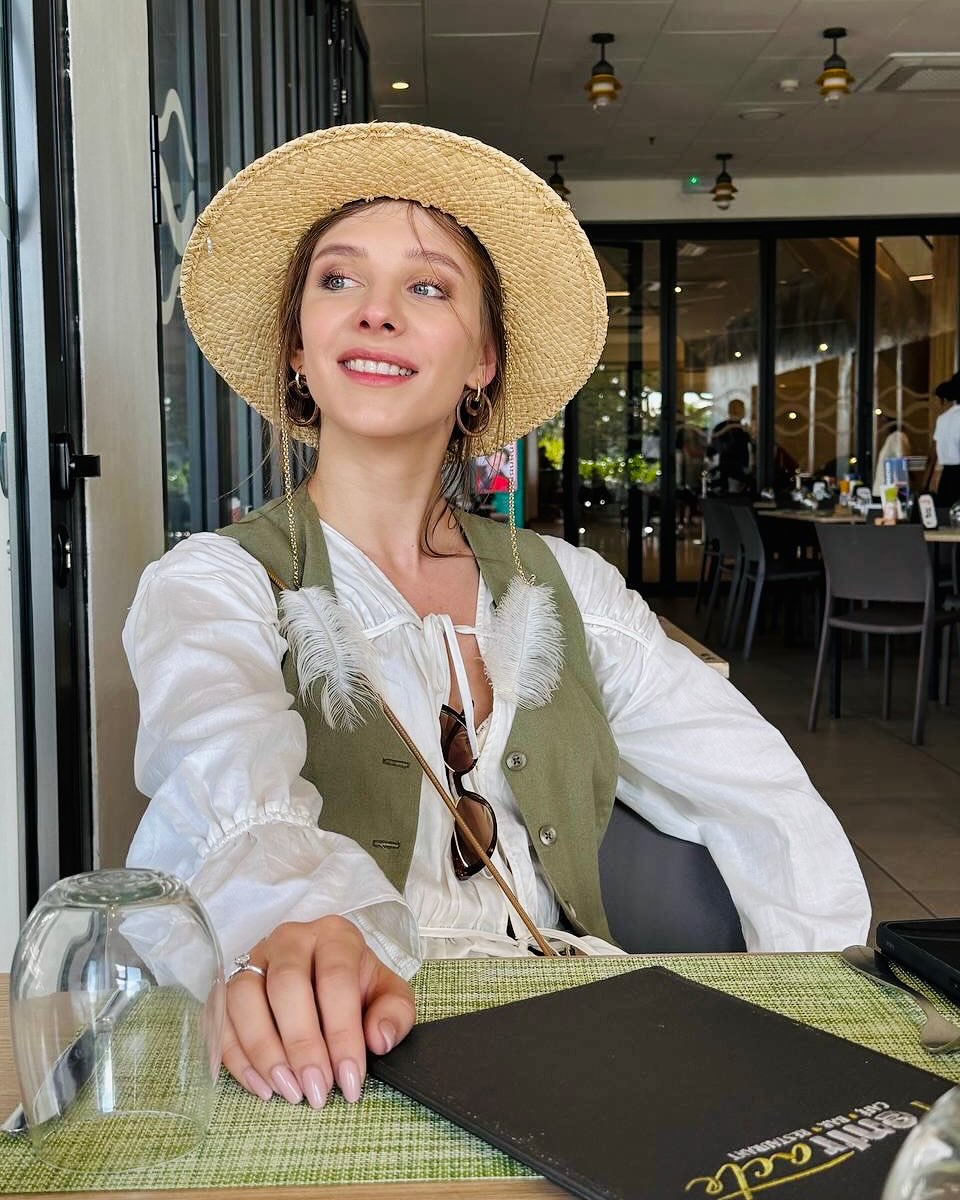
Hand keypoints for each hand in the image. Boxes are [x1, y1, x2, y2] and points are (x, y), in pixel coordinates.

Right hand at [221, 914, 414, 1107]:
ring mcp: (254, 959)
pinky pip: (220, 1017)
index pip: (336, 980)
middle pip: (286, 986)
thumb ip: (395, 1013)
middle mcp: (290, 939)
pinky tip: (261, 1086)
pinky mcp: (228, 984)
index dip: (342, 1033)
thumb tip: (378, 1039)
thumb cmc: (357, 986)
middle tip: (316, 1090)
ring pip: (244, 997)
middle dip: (302, 1045)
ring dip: (264, 1050)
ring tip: (287, 1090)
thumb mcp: (389, 994)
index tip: (350, 1080)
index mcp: (335, 935)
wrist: (325, 971)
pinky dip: (237, 1056)